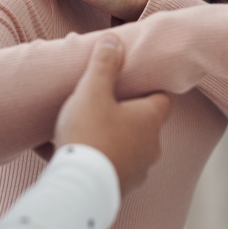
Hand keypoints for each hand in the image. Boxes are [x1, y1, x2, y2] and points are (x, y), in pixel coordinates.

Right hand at [52, 35, 171, 195]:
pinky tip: (65, 153)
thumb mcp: (92, 91)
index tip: (132, 83)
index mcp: (149, 119)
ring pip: (126, 148)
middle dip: (124, 115)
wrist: (79, 188)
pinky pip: (108, 168)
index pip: (162, 99)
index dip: (148, 89)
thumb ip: (103, 64)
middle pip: (143, 124)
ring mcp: (137, 171)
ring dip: (109, 139)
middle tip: (101, 105)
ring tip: (81, 131)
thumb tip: (114, 40)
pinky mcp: (119, 188)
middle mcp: (151, 146)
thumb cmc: (90, 133)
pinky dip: (94, 160)